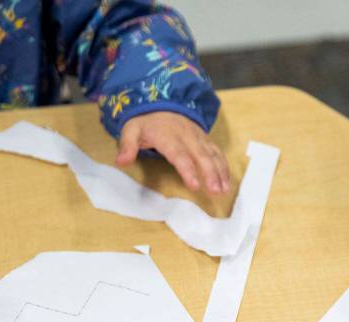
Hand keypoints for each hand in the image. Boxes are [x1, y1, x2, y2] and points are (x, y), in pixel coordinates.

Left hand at [116, 111, 230, 195]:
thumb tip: (121, 162)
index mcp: (168, 136)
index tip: (194, 185)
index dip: (188, 170)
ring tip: (224, 190)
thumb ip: (127, 146)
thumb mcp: (130, 130)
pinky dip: (224, 166)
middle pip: (201, 156)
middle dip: (210, 173)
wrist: (162, 102)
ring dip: (220, 172)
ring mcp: (198, 137)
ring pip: (212, 154)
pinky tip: (227, 181)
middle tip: (215, 191)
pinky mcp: (205, 140)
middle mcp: (186, 137)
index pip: (179, 154)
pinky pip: (217, 152)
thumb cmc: (146, 122)